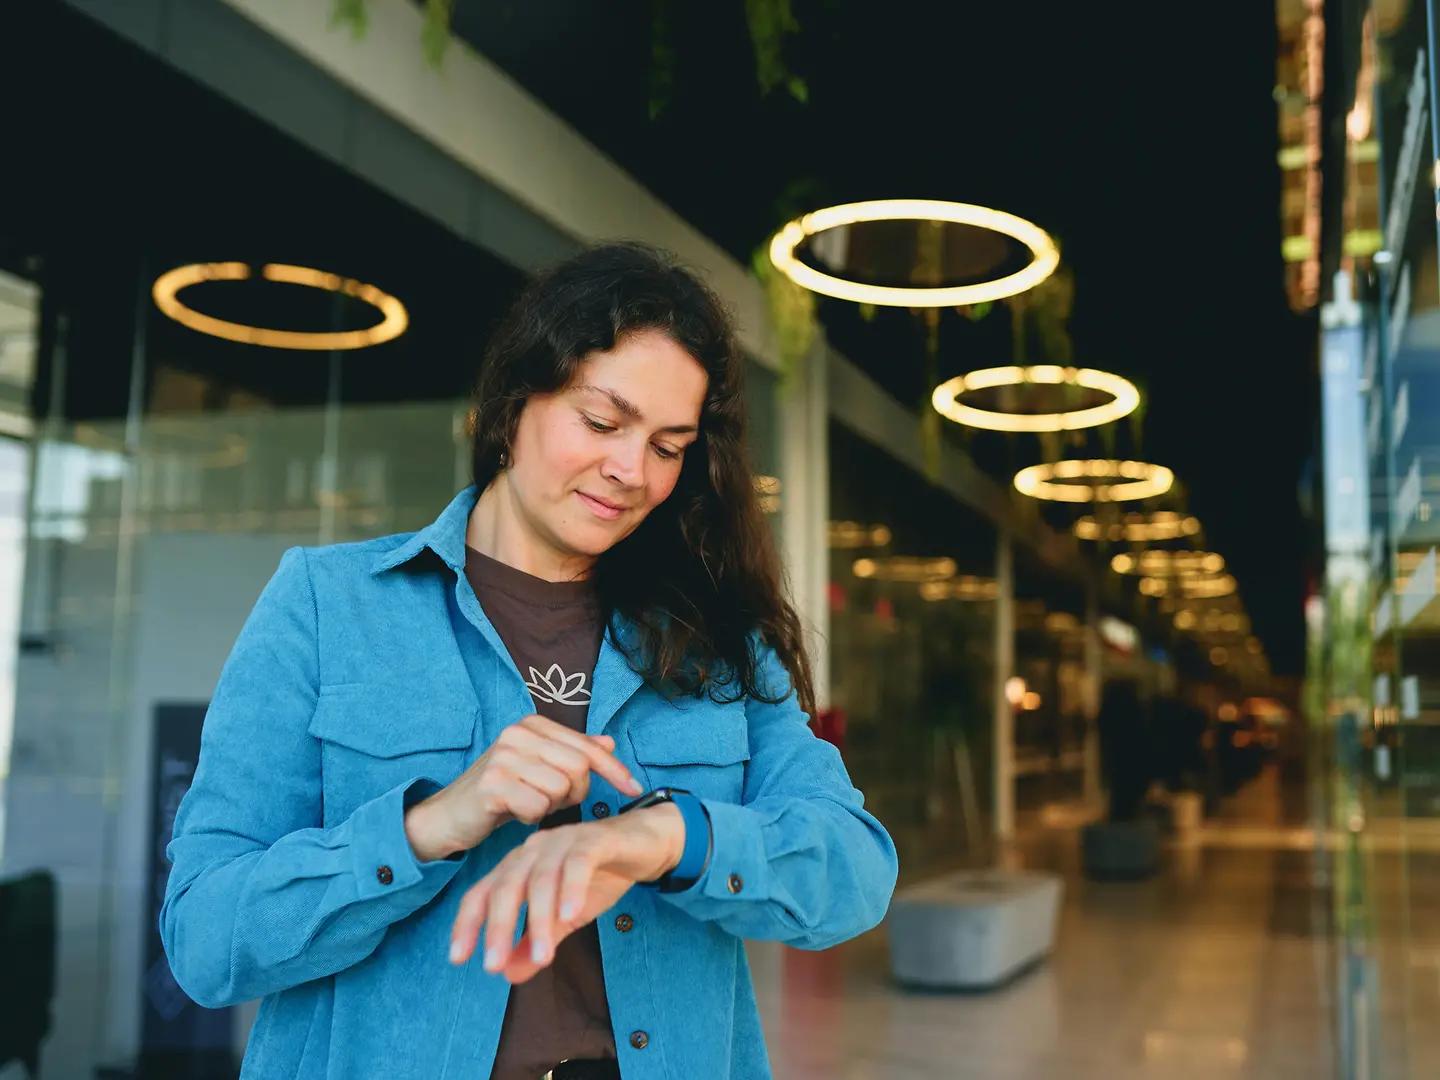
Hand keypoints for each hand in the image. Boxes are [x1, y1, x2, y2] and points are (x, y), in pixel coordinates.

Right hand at [404, 714, 642, 861]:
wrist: (450, 815)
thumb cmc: (502, 792)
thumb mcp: (540, 768)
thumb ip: (574, 754)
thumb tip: (609, 743)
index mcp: (533, 725)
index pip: (587, 746)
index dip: (614, 769)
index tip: (635, 788)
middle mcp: (517, 733)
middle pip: (579, 767)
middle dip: (577, 792)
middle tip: (554, 801)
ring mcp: (503, 757)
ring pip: (561, 788)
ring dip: (552, 806)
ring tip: (530, 802)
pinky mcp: (492, 785)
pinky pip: (538, 807)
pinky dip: (533, 817)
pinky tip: (515, 812)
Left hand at [448, 804, 685, 981]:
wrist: (646, 844)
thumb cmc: (600, 876)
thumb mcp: (565, 918)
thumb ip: (537, 941)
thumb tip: (509, 975)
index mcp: (520, 865)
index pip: (484, 892)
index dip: (468, 923)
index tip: (458, 958)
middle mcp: (535, 849)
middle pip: (507, 887)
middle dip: (498, 927)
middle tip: (493, 964)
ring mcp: (563, 840)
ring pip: (541, 879)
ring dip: (539, 920)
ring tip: (542, 957)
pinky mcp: (594, 840)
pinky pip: (578, 863)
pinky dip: (571, 890)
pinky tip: (569, 917)